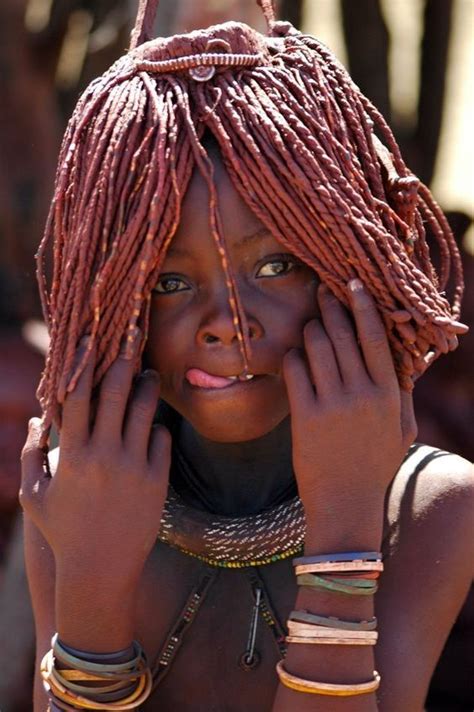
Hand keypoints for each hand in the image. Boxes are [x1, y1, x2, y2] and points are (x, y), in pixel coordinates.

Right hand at [20, 333, 170, 582]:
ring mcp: (134, 466)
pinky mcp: (157, 479)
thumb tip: (37, 417)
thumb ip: (29, 454)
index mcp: (72, 455)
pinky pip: (160, 438)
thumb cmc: (64, 532)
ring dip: (146, 386)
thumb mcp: (35, 496)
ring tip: (147, 373)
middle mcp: (105, 455)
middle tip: (131, 336)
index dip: (83, 362)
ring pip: (144, 410)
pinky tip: (151, 423)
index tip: (90, 337)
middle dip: (123, 358)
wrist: (101, 571)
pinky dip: (155, 426)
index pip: (78, 396)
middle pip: (115, 392)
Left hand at [282, 280, 416, 525]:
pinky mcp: (305, 416)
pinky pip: (294, 371)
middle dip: (331, 307)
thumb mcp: (400, 430)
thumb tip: (403, 360)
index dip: (364, 305)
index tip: (353, 282)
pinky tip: (293, 357)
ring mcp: (332, 404)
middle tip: (322, 291)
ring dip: (310, 330)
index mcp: (388, 393)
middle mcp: (362, 393)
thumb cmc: (375, 465)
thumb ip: (401, 394)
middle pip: (342, 334)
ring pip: (316, 347)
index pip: (376, 337)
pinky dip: (292, 357)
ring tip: (309, 327)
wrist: (345, 503)